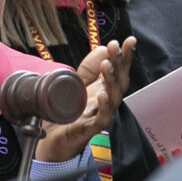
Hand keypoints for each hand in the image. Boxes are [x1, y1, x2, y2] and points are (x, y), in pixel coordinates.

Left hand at [36, 37, 135, 161]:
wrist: (51, 140)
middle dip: (119, 63)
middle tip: (115, 47)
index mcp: (105, 88)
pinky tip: (103, 95)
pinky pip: (102, 118)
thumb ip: (89, 68)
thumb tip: (104, 48)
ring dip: (111, 80)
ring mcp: (100, 115)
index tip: (129, 40)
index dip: (125, 55)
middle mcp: (106, 101)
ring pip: (114, 98)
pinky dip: (104, 107)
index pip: (119, 70)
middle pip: (120, 81)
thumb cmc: (67, 112)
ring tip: (106, 65)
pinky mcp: (90, 129)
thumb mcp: (76, 84)